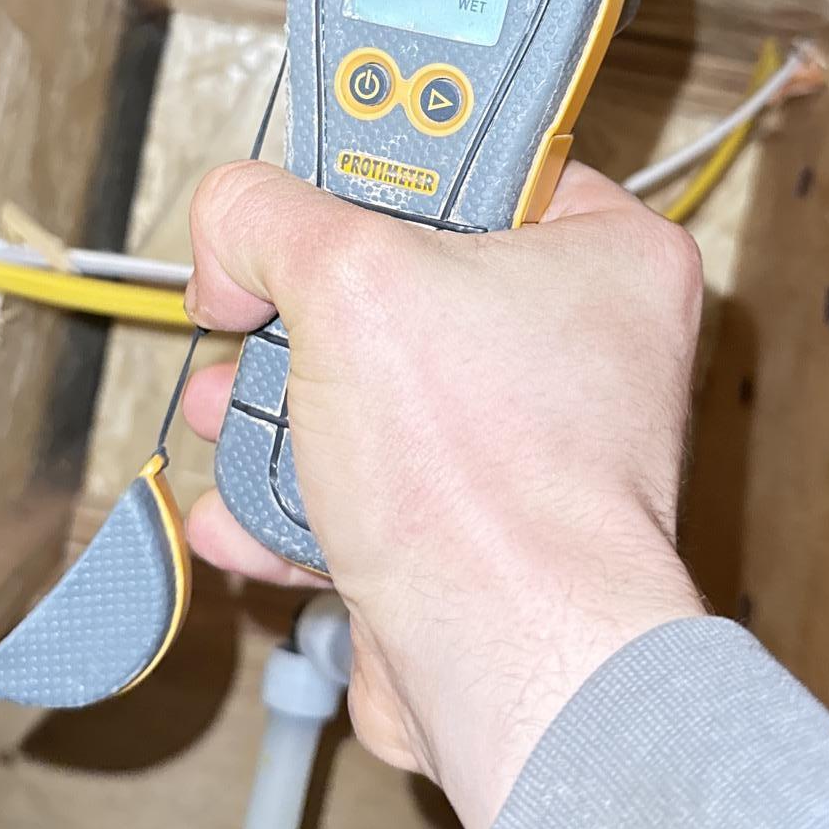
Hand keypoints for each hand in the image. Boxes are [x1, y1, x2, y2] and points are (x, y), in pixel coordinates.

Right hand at [182, 159, 704, 828]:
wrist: (504, 667)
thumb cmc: (483, 479)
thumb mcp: (343, 277)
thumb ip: (267, 215)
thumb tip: (231, 224)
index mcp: (607, 256)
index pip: (479, 161)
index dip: (373, 169)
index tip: (305, 184)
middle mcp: (587, 349)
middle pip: (405, 284)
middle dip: (296, 316)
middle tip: (249, 317)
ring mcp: (535, 445)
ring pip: (374, 392)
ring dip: (278, 412)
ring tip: (221, 418)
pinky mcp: (481, 528)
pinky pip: (374, 486)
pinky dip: (299, 499)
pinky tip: (242, 514)